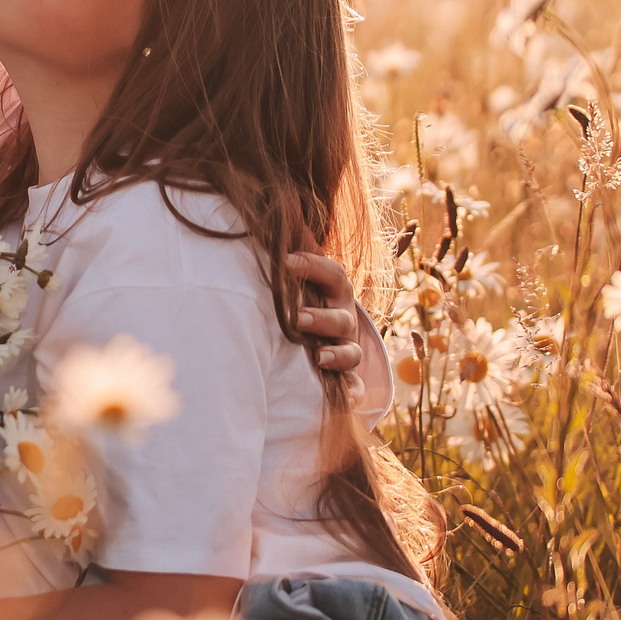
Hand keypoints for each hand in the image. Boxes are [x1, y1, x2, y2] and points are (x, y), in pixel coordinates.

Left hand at [286, 250, 369, 398]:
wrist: (322, 335)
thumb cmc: (303, 298)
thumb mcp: (298, 277)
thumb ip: (288, 254)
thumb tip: (264, 222)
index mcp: (335, 293)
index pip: (333, 275)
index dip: (313, 266)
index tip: (285, 261)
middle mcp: (344, 321)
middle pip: (342, 319)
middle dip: (322, 319)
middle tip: (297, 318)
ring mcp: (347, 349)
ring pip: (351, 353)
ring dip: (337, 355)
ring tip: (319, 357)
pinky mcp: (347, 378)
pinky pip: (356, 388)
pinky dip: (352, 393)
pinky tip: (345, 397)